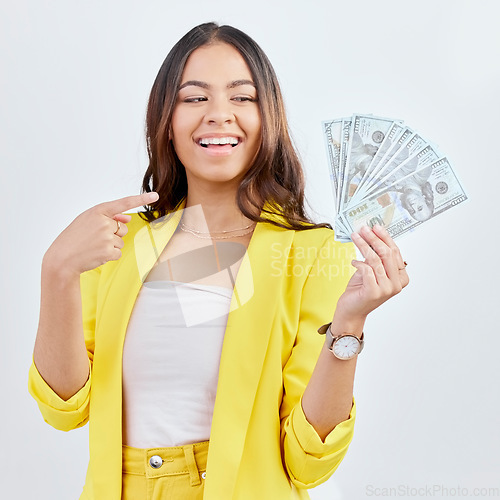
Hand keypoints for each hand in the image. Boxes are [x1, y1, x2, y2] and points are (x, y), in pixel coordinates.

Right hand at [44, 192, 158, 275]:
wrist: (62, 258)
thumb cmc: (74, 238)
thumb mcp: (87, 221)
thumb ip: (108, 218)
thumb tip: (128, 219)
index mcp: (97, 211)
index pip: (123, 203)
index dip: (141, 199)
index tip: (155, 195)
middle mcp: (104, 222)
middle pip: (123, 228)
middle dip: (113, 234)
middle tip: (94, 239)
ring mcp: (107, 237)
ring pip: (121, 241)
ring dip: (110, 246)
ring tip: (93, 247)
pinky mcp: (109, 251)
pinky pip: (118, 253)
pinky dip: (109, 255)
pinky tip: (96, 254)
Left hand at [335, 224, 408, 322]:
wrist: (352, 310)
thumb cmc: (361, 289)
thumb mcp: (372, 270)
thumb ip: (376, 257)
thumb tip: (372, 234)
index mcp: (401, 277)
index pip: (395, 252)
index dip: (385, 237)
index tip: (375, 226)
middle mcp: (397, 284)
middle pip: (387, 254)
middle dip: (374, 238)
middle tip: (364, 228)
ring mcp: (386, 289)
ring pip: (375, 260)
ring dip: (363, 245)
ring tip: (355, 236)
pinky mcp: (374, 292)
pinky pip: (366, 270)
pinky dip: (358, 263)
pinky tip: (353, 262)